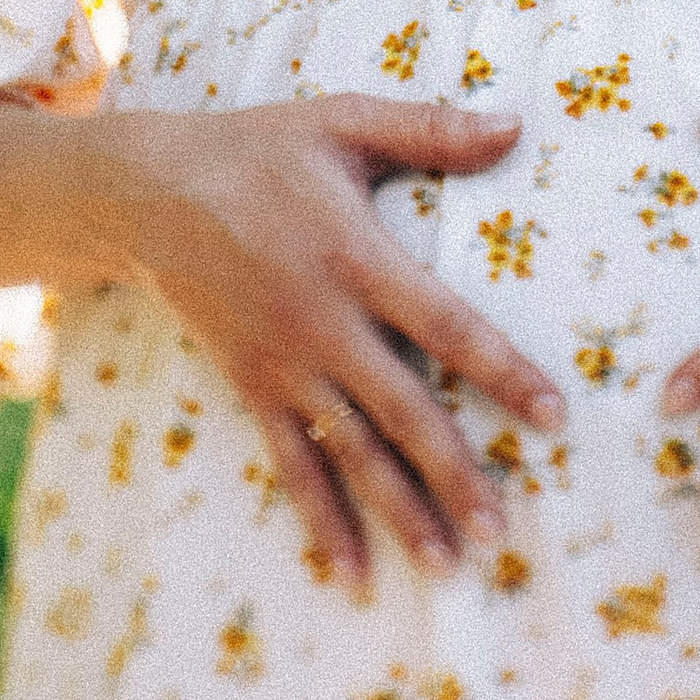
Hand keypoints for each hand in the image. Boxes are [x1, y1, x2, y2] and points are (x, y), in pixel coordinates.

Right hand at [76, 96, 563, 599]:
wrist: (146, 193)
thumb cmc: (258, 151)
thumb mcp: (342, 122)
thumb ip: (431, 129)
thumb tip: (515, 125)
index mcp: (357, 256)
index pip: (445, 325)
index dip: (502, 371)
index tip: (553, 417)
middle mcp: (323, 323)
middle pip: (402, 411)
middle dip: (455, 475)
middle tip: (502, 533)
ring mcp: (285, 365)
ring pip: (352, 453)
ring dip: (400, 513)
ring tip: (448, 568)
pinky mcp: (252, 387)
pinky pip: (293, 466)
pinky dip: (322, 524)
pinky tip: (354, 577)